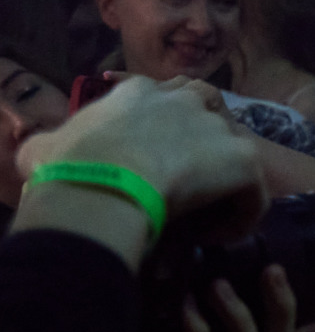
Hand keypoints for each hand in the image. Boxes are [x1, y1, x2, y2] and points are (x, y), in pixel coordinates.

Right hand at [16, 75, 266, 240]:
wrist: (102, 185)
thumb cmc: (69, 168)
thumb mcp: (44, 149)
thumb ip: (49, 145)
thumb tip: (42, 151)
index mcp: (138, 93)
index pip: (159, 99)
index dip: (158, 132)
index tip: (148, 162)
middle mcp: (183, 101)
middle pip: (205, 116)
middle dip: (201, 148)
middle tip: (185, 185)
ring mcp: (218, 128)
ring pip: (232, 156)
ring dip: (223, 185)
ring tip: (203, 215)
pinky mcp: (244, 160)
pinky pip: (254, 193)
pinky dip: (241, 217)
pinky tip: (217, 237)